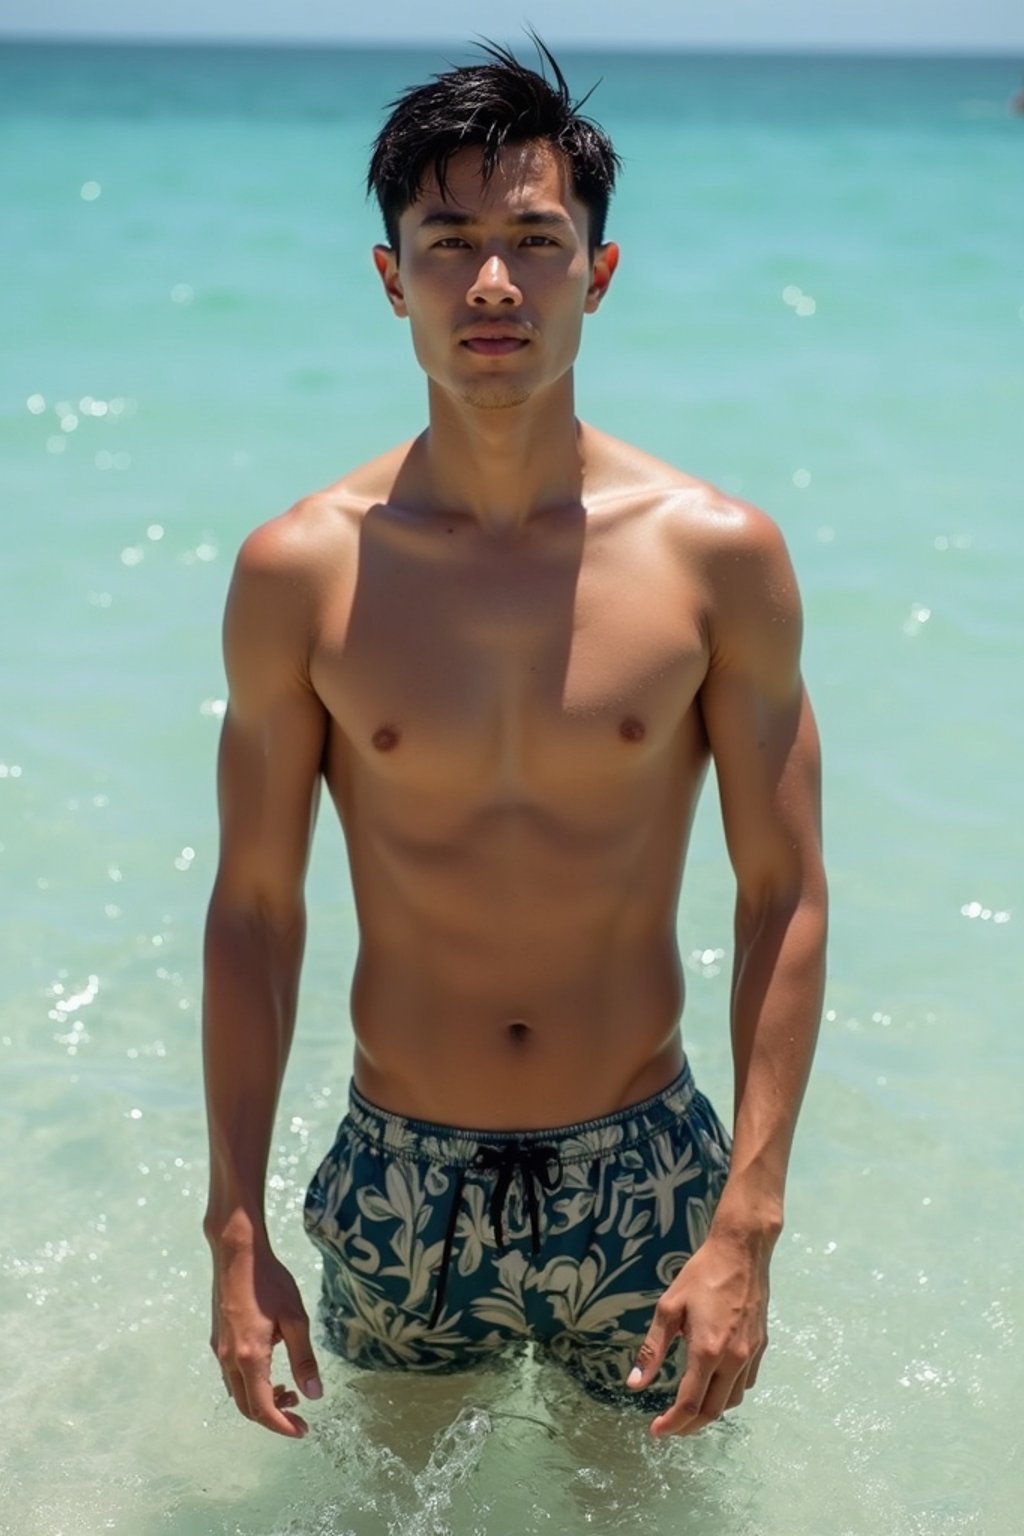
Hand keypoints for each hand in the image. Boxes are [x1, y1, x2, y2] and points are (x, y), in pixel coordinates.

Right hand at [209, 1237, 321, 1436]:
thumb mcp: (295, 1319)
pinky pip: (231, 1376)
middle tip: (299, 1412)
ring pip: (237, 1393)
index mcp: (249, 1358)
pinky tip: (269, 1368)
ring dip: (261, 1400)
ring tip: (287, 1389)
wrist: (237, 1254)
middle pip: (246, 1408)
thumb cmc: (270, 1283)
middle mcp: (229, 1360)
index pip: (263, 1409)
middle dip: (273, 1417)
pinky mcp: (218, 1340)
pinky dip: (250, 1384)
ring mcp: (220, 1351)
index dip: (283, 1426)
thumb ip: (304, 1359)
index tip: (303, 1431)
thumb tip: (314, 1395)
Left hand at [626, 1233, 768, 1435]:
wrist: (742, 1252)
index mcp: (708, 1350)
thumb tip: (634, 1383)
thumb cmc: (701, 1275)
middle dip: (689, 1426)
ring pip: (732, 1401)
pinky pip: (745, 1384)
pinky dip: (728, 1395)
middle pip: (712, 1411)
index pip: (689, 1404)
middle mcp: (733, 1358)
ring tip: (688, 1409)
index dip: (672, 1424)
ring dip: (709, 1412)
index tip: (655, 1431)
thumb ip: (652, 1349)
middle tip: (668, 1427)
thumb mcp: (669, 1308)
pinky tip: (713, 1385)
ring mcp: (750, 1354)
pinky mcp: (760, 1346)